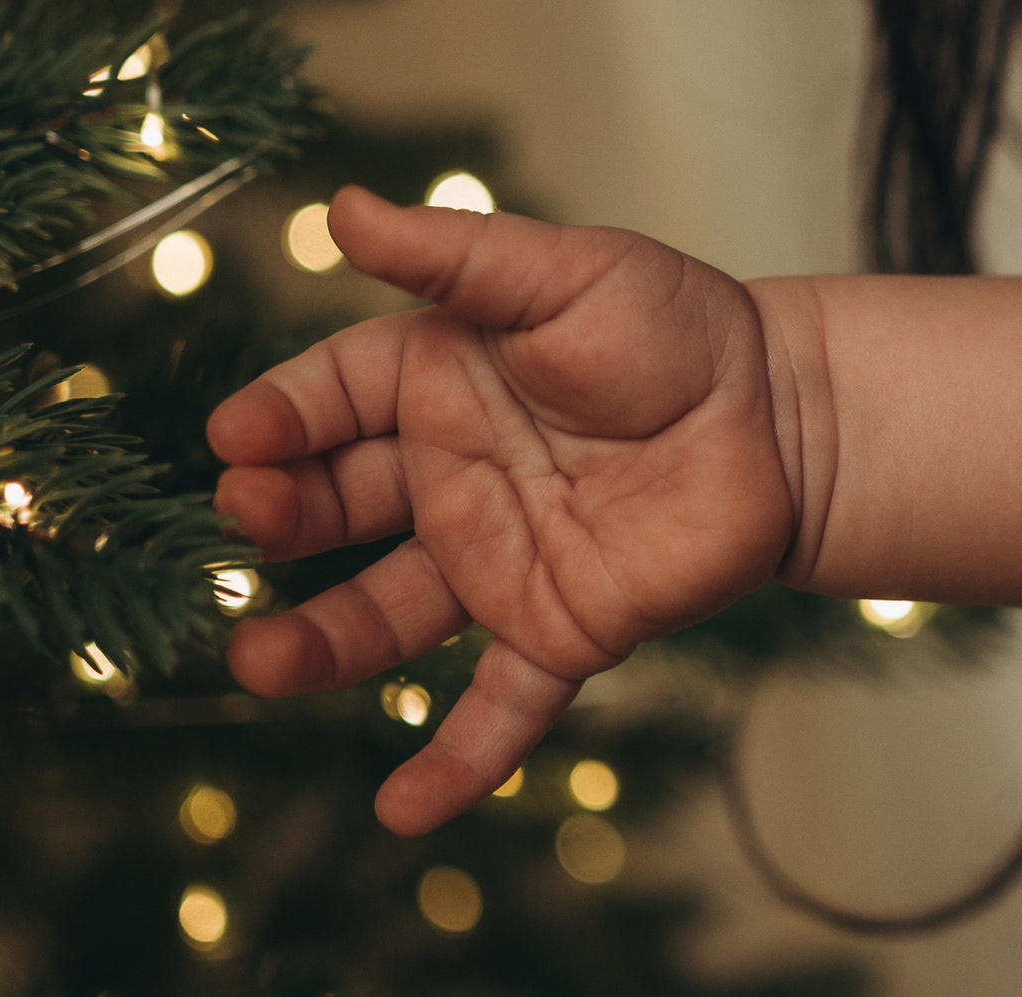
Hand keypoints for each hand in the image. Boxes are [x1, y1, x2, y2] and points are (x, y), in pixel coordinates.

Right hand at [209, 186, 794, 834]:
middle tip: (247, 524)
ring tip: (257, 666)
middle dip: (282, 518)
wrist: (786, 418)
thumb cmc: (677, 329)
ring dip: (322, 645)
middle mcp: (449, 476)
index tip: (235, 437)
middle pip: (338, 505)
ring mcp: (496, 560)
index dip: (280, 418)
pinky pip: (501, 704)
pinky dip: (457, 760)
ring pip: (389, 613)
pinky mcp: (561, 628)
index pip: (331, 398)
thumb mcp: (565, 272)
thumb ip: (458, 254)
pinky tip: (401, 812)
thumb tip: (342, 208)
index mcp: (436, 380)